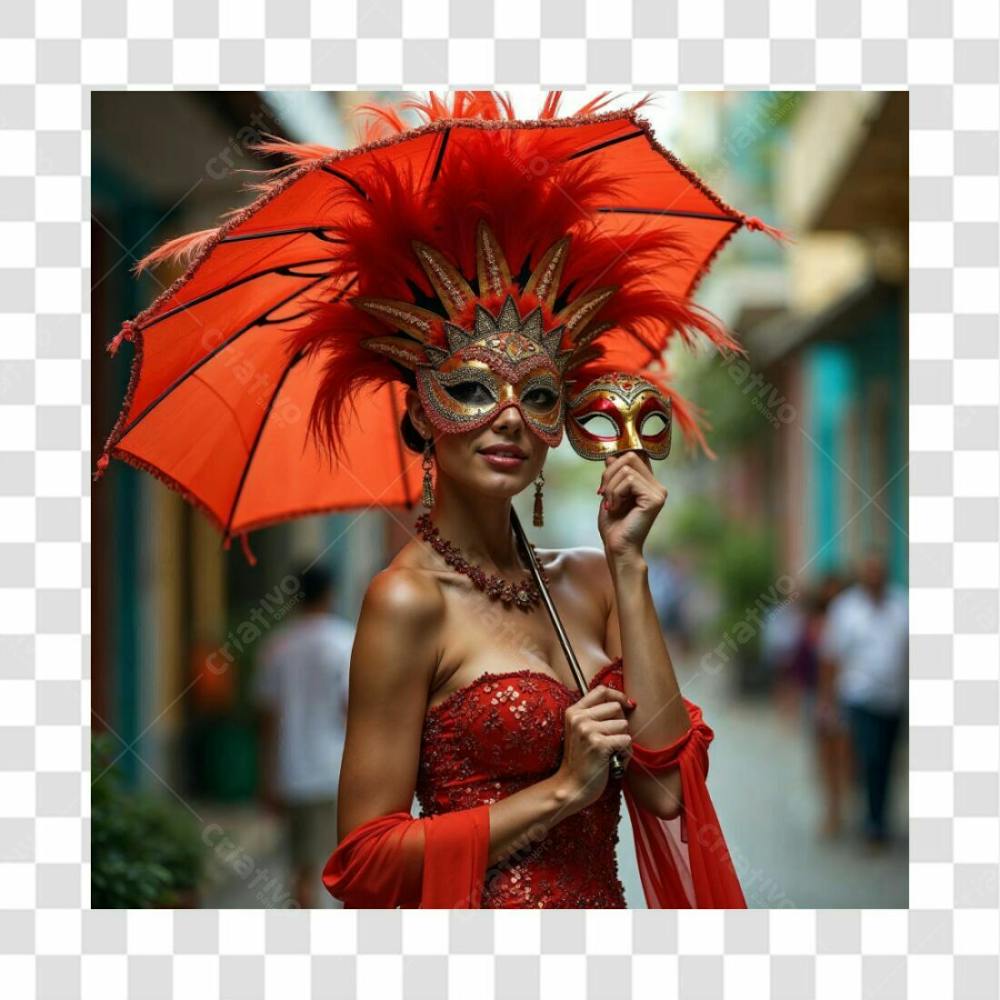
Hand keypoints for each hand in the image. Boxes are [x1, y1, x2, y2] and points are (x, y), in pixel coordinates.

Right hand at [556, 685, 634, 811]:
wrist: (571, 786)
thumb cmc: (581, 761)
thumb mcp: (580, 732)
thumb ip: (595, 716)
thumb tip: (624, 703)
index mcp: (574, 712)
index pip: (601, 690)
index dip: (618, 695)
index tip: (628, 704)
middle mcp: (579, 718)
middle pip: (616, 707)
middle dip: (621, 724)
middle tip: (614, 740)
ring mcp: (588, 730)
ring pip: (623, 724)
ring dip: (624, 740)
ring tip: (613, 753)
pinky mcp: (599, 744)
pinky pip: (626, 740)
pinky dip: (625, 753)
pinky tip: (614, 761)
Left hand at [597, 451, 667, 561]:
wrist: (617, 548)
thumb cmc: (614, 526)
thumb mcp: (610, 494)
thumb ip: (613, 475)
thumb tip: (611, 456)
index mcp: (648, 485)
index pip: (634, 456)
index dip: (615, 463)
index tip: (604, 484)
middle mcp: (657, 487)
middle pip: (630, 457)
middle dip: (609, 473)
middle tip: (603, 493)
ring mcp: (658, 493)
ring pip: (626, 470)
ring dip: (610, 487)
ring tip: (611, 505)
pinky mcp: (654, 499)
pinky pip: (629, 481)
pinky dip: (616, 493)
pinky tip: (616, 507)